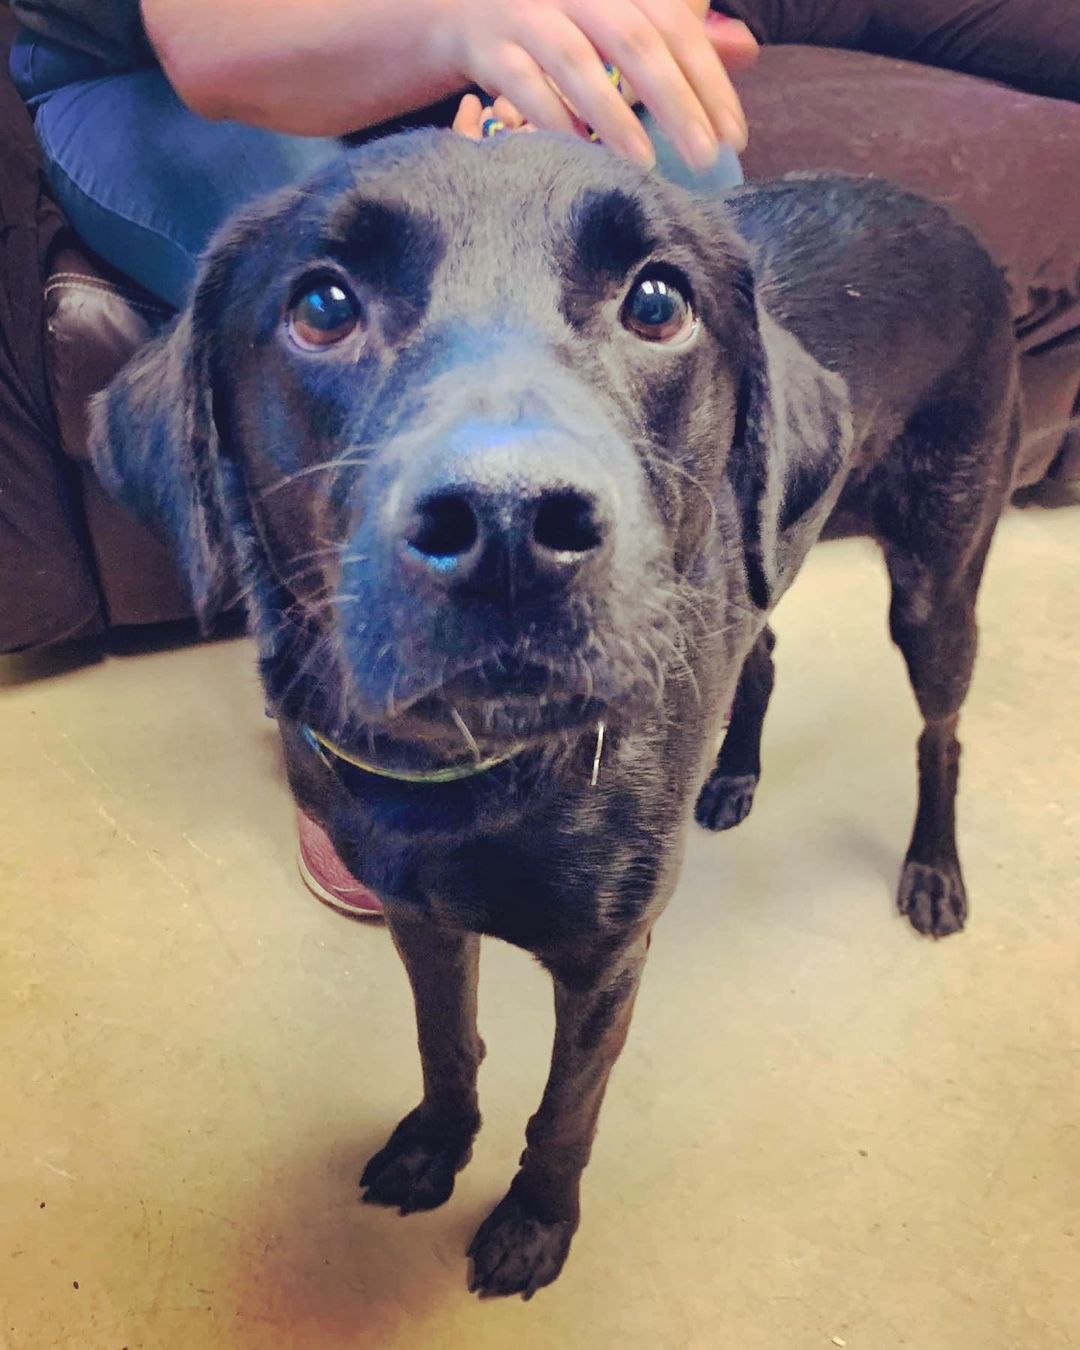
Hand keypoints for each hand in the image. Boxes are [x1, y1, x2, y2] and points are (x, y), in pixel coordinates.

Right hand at [434, 0, 757, 169]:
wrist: (456, 9)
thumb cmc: (552, 22)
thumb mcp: (614, 18)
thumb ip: (674, 35)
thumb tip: (748, 51)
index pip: (674, 25)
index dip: (708, 79)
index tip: (733, 136)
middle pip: (634, 41)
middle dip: (675, 102)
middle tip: (705, 158)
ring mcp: (524, 13)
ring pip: (577, 62)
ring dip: (614, 118)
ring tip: (645, 165)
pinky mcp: (485, 46)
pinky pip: (523, 86)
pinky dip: (553, 121)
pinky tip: (579, 154)